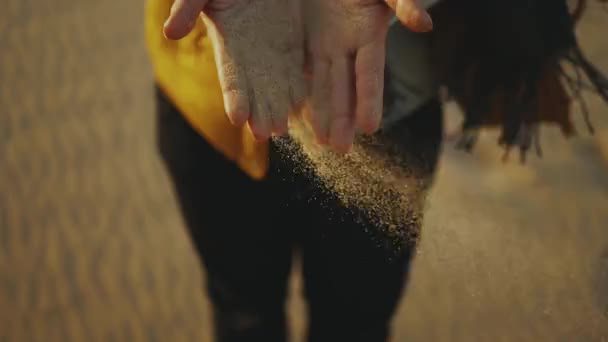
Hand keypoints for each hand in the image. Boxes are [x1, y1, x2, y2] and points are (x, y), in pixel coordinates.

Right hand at [163, 0, 305, 139]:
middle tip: (266, 134)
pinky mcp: (291, 41)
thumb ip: (187, 7)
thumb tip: (169, 32)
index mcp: (227, 42)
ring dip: (279, 107)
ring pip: (276, 85)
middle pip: (255, 89)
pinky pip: (296, 68)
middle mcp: (249, 53)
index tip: (237, 118)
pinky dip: (299, 87)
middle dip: (259, 112)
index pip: (230, 76)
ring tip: (282, 129)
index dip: (233, 97)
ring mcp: (271, 49)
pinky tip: (303, 105)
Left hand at [302, 0, 431, 152]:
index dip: (370, 99)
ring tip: (321, 141)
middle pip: (344, 87)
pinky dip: (298, 91)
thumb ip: (403, 1)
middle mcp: (345, 44)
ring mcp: (322, 42)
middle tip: (339, 149)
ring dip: (321, 113)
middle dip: (342, 118)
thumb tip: (424, 24)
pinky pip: (299, 69)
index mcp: (367, 32)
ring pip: (321, 84)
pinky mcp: (302, 37)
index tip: (370, 128)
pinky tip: (294, 113)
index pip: (369, 73)